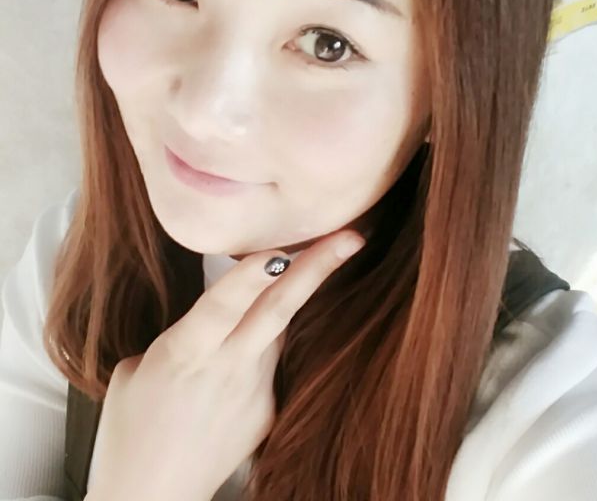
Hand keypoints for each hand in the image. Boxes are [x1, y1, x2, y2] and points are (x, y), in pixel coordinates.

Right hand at [87, 229, 365, 500]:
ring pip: (281, 327)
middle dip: (316, 269)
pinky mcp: (267, 409)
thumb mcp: (136, 373)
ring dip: (298, 291)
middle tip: (351, 237)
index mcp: (184, 354)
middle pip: (277, 310)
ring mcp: (254, 389)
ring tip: (328, 254)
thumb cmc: (130, 432)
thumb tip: (208, 318)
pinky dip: (268, 338)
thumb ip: (179, 336)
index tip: (280, 249)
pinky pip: (273, 358)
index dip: (251, 277)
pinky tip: (255, 339)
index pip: (223, 307)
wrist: (153, 498)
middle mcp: (226, 367)